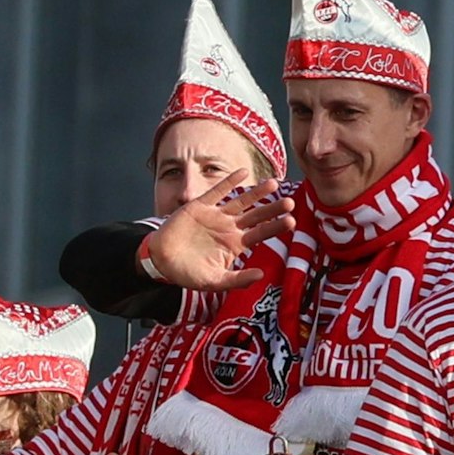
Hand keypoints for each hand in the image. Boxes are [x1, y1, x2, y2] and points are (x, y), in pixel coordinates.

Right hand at [145, 172, 295, 291]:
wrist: (161, 262)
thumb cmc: (189, 274)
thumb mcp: (215, 282)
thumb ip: (237, 280)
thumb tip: (261, 276)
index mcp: (236, 244)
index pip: (261, 233)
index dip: (275, 227)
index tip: (292, 221)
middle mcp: (230, 227)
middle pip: (256, 215)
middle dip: (273, 209)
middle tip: (290, 202)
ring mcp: (216, 215)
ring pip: (241, 201)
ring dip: (257, 193)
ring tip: (274, 183)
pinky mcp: (200, 206)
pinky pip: (217, 191)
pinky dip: (229, 182)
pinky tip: (243, 172)